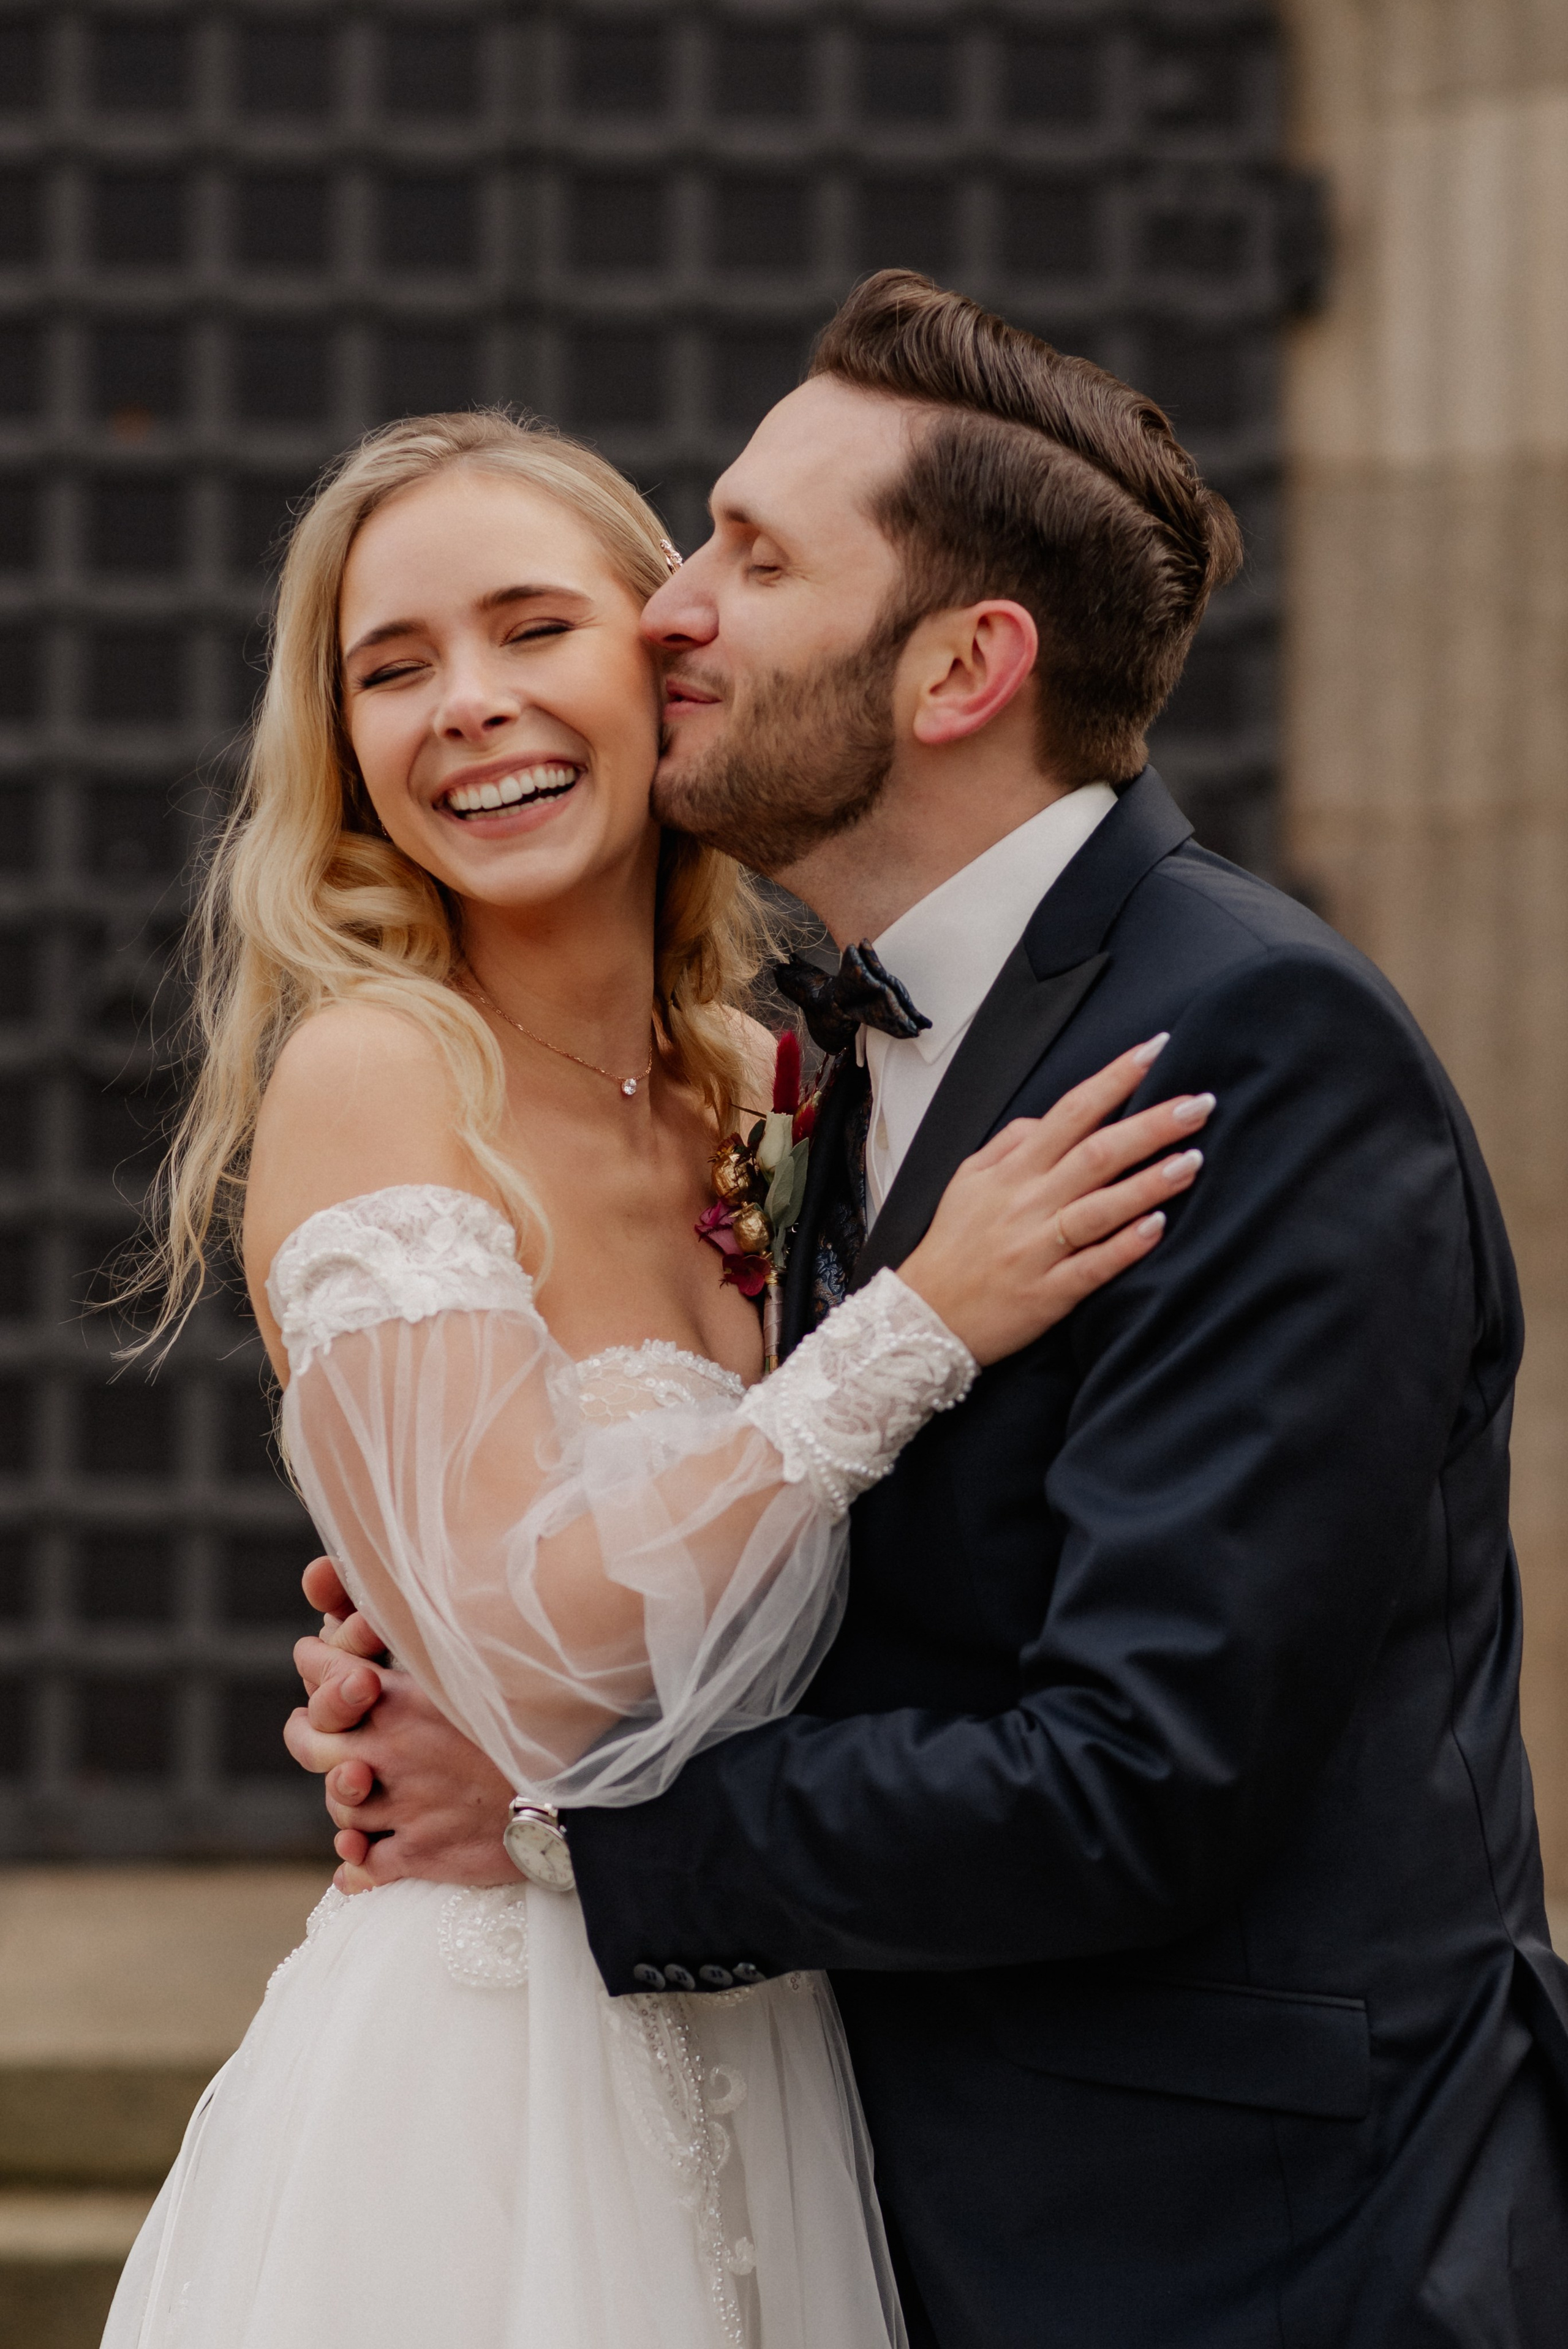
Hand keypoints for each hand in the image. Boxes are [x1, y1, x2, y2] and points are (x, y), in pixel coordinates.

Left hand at [289, 1560, 513, 1894]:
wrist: (573, 1793)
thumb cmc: (534, 1720)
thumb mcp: (481, 1666)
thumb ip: (435, 1647)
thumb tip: (414, 1614)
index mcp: (398, 1700)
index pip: (324, 1671)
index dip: (314, 1662)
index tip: (315, 1658)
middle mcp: (387, 1752)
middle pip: (310, 1744)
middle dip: (307, 1732)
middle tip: (313, 1729)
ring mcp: (400, 1806)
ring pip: (339, 1805)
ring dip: (343, 1796)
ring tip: (352, 1788)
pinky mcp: (419, 1853)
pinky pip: (363, 1866)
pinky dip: (353, 1864)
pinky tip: (354, 1860)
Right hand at [900, 1036, 1211, 1367]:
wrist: (923, 1318)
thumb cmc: (952, 1247)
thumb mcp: (968, 1181)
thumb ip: (1009, 1143)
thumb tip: (1046, 1119)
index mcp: (1012, 1171)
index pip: (1071, 1111)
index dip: (1115, 1078)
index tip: (1155, 1050)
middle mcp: (1027, 1203)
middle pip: (1096, 1153)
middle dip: (1151, 1125)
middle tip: (1198, 1104)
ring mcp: (1037, 1249)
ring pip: (1099, 1207)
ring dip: (1149, 1182)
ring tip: (1193, 1160)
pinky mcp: (1048, 1294)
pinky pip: (1092, 1267)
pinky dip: (1124, 1246)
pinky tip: (1158, 1227)